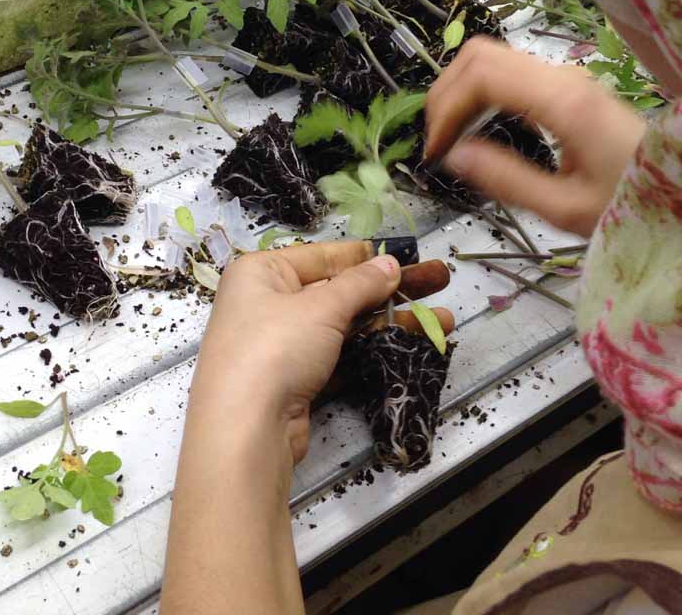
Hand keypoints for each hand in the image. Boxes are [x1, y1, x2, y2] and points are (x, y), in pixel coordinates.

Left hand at [191, 241, 452, 463]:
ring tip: (443, 321)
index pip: (323, 256)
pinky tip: (412, 346)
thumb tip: (390, 264)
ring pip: (344, 326)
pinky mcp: (295, 382)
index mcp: (261, 273)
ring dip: (391, 322)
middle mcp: (267, 303)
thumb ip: (360, 284)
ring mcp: (281, 345)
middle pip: (338, 290)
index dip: (368, 257)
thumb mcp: (321, 306)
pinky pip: (340, 356)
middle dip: (390, 290)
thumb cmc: (275, 348)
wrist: (245, 432)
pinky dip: (373, 351)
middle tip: (439, 282)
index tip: (409, 256)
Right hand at [424, 38, 645, 236]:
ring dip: (459, 90)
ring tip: (451, 136)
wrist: (680, 190)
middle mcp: (561, 78)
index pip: (480, 75)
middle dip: (445, 93)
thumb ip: (505, 180)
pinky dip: (479, 91)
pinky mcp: (565, 86)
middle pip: (479, 54)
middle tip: (436, 141)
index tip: (435, 150)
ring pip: (490, 57)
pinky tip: (476, 127)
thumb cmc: (628, 201)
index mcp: (561, 101)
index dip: (446, 108)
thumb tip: (453, 156)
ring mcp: (564, 77)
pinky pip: (508, 71)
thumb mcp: (564, 207)